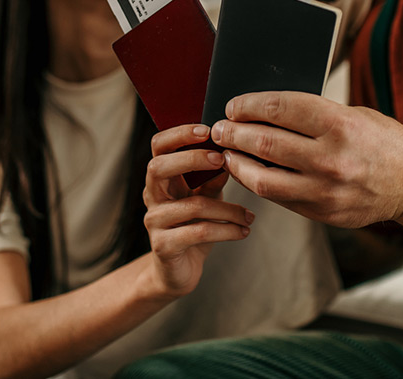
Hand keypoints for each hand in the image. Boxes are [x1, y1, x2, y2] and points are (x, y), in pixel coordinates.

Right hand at [143, 124, 254, 298]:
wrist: (178, 272)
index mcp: (162, 179)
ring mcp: (154, 222)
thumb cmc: (194, 228)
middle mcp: (152, 197)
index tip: (208, 130)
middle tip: (223, 160)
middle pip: (158, 167)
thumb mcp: (206, 198)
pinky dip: (227, 230)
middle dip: (192, 159)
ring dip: (229, 208)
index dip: (180, 134)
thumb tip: (233, 152)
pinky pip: (199, 232)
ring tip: (250, 216)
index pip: (159, 146)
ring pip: (192, 204)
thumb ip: (213, 177)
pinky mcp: (164, 246)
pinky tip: (243, 231)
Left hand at [211, 92, 402, 228]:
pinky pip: (278, 198)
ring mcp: (326, 190)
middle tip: (220, 128)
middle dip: (234, 133)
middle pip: (264, 142)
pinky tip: (250, 173)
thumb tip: (264, 110)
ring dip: (237, 163)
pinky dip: (259, 183)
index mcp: (339, 124)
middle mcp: (331, 158)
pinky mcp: (323, 212)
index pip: (278, 109)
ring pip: (262, 178)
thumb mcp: (354, 114)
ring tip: (227, 153)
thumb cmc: (383, 142)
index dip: (248, 105)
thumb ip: (313, 114)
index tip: (234, 105)